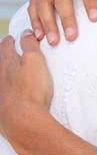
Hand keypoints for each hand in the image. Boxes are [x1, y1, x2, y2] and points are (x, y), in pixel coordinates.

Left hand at [0, 30, 53, 154]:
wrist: (23, 120)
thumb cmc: (30, 90)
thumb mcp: (35, 61)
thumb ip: (30, 45)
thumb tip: (26, 33)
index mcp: (7, 64)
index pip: (6, 47)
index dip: (10, 41)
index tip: (12, 39)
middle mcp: (0, 77)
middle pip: (0, 63)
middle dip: (4, 57)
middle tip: (8, 53)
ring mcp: (0, 92)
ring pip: (0, 79)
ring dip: (3, 74)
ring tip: (8, 72)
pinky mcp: (3, 106)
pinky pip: (2, 94)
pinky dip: (5, 90)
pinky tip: (7, 93)